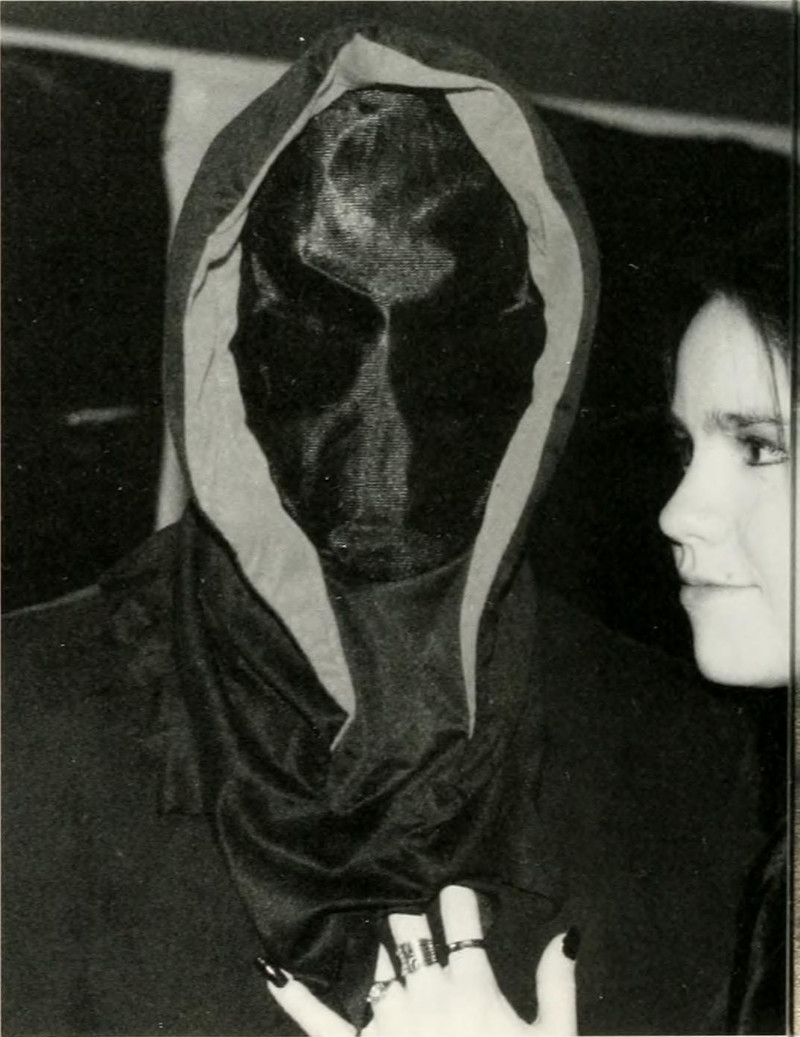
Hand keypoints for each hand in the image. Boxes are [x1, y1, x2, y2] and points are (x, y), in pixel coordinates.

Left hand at [259, 885, 577, 1035]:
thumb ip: (557, 988)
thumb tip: (566, 933)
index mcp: (472, 991)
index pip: (460, 917)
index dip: (457, 889)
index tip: (451, 869)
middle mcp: (424, 998)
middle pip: (405, 924)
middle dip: (403, 895)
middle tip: (396, 867)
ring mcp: (385, 1026)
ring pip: (369, 957)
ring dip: (363, 929)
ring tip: (350, 889)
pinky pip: (319, 1021)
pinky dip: (294, 995)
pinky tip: (269, 966)